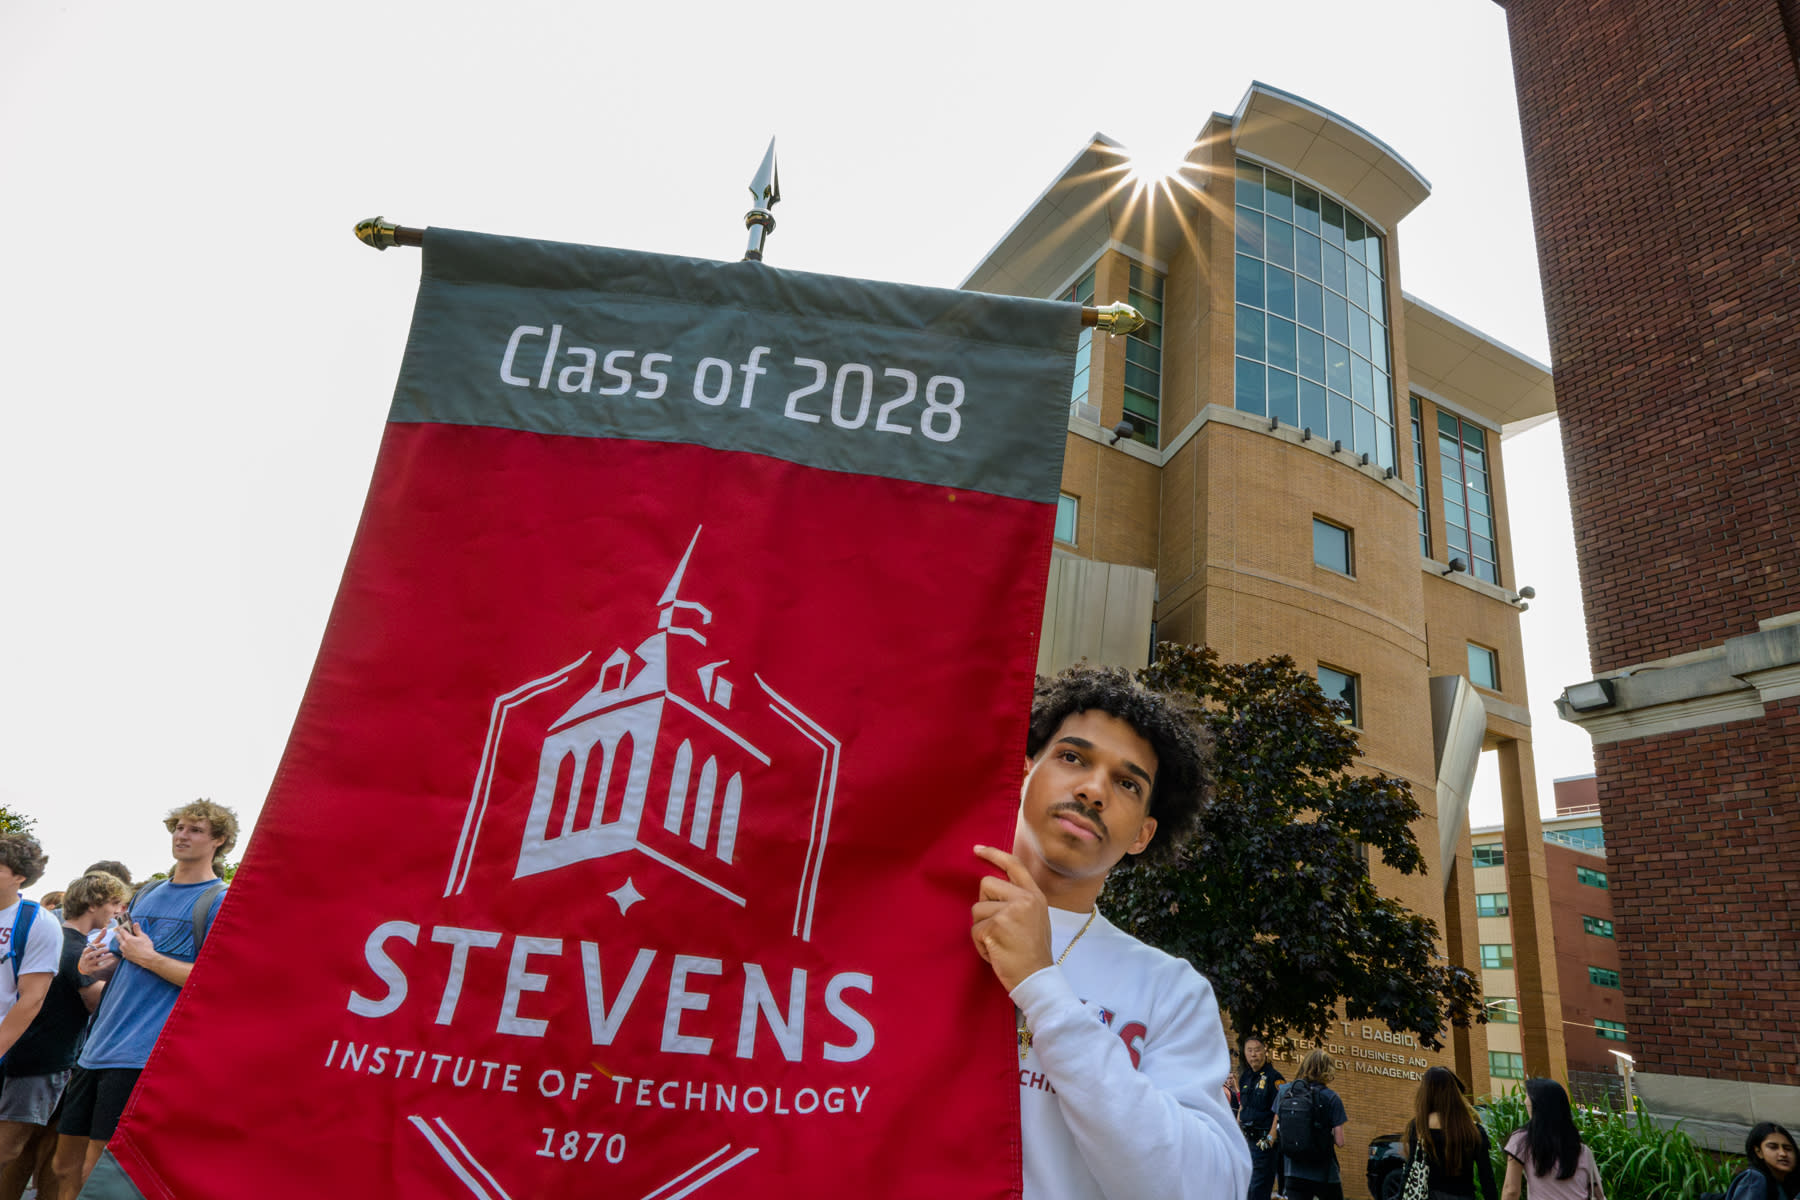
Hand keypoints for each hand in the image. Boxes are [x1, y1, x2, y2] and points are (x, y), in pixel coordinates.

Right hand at [78, 938, 114, 974]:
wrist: (84, 965)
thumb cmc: (91, 952)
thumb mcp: (93, 945)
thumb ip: (99, 937)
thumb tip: (105, 928)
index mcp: (86, 951)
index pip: (91, 948)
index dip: (97, 946)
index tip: (105, 944)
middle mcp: (86, 957)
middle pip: (92, 955)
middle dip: (100, 951)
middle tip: (108, 949)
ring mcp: (89, 964)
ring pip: (95, 961)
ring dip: (103, 958)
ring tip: (111, 954)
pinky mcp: (92, 969)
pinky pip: (99, 967)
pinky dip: (105, 964)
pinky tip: (112, 961)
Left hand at [114, 921, 157, 966]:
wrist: (147, 958)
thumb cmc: (146, 946)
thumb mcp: (143, 936)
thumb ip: (138, 930)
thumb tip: (135, 923)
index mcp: (128, 938)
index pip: (122, 931)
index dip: (121, 928)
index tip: (120, 926)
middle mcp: (124, 944)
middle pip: (118, 938)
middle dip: (119, 934)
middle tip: (122, 933)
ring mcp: (124, 951)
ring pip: (120, 945)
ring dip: (121, 942)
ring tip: (125, 941)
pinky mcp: (125, 956)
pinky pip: (122, 951)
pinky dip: (124, 949)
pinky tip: (128, 949)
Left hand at [969, 844, 1053, 990]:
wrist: (1036, 978)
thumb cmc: (1032, 952)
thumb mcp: (1035, 918)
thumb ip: (1018, 900)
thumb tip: (992, 888)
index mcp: (1035, 895)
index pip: (1014, 865)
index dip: (994, 855)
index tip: (977, 849)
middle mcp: (1024, 899)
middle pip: (986, 885)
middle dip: (985, 906)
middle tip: (999, 927)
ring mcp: (1010, 911)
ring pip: (977, 909)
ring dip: (982, 929)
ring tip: (1000, 943)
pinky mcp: (995, 926)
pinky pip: (975, 929)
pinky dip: (980, 944)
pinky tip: (996, 952)